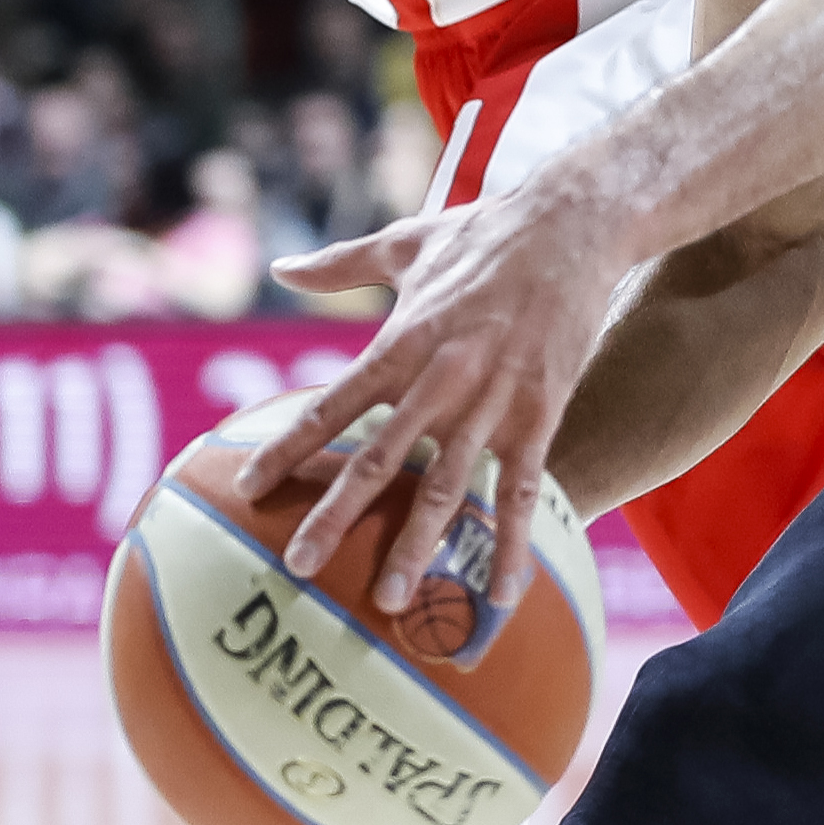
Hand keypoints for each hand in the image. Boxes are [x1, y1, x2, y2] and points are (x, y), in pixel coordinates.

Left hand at [233, 183, 626, 633]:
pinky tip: (500, 595)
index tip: (249, 486)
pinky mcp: (541, 415)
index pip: (332, 403)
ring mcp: (493, 402)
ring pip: (446, 488)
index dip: (290, 446)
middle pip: (378, 459)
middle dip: (336, 517)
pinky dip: (509, 545)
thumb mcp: (407, 242)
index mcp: (402, 338)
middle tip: (300, 566)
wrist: (573, 225)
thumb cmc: (485, 232)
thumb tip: (281, 267)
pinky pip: (521, 493)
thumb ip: (340, 264)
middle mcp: (441, 378)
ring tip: (391, 600)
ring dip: (417, 546)